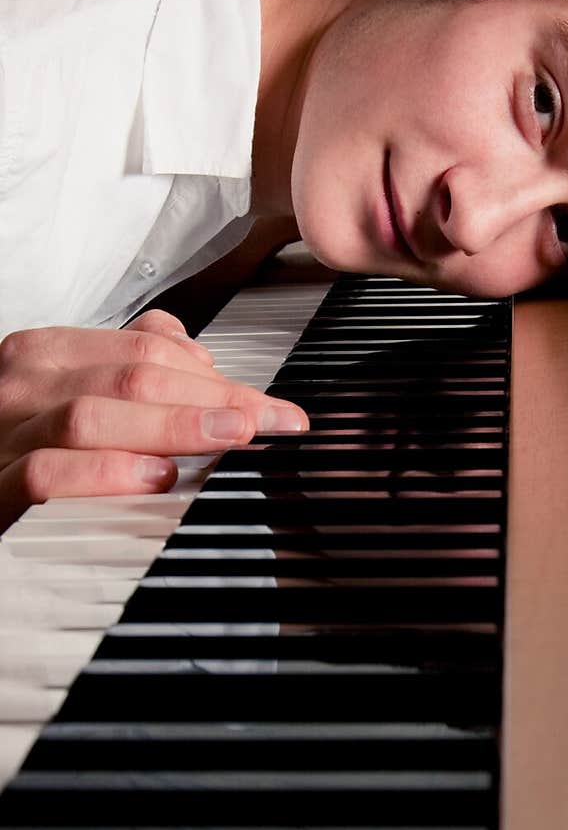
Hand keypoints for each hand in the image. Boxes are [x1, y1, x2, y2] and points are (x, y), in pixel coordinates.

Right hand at [0, 309, 307, 532]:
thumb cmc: (10, 440)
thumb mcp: (60, 389)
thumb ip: (120, 364)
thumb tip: (195, 352)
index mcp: (42, 356)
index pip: (146, 352)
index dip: (221, 378)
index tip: (277, 409)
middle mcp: (20, 386)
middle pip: (131, 377)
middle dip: (215, 398)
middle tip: (271, 423)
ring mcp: (2, 436)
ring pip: (93, 416)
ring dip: (174, 425)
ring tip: (231, 437)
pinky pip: (46, 473)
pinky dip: (105, 471)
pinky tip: (156, 477)